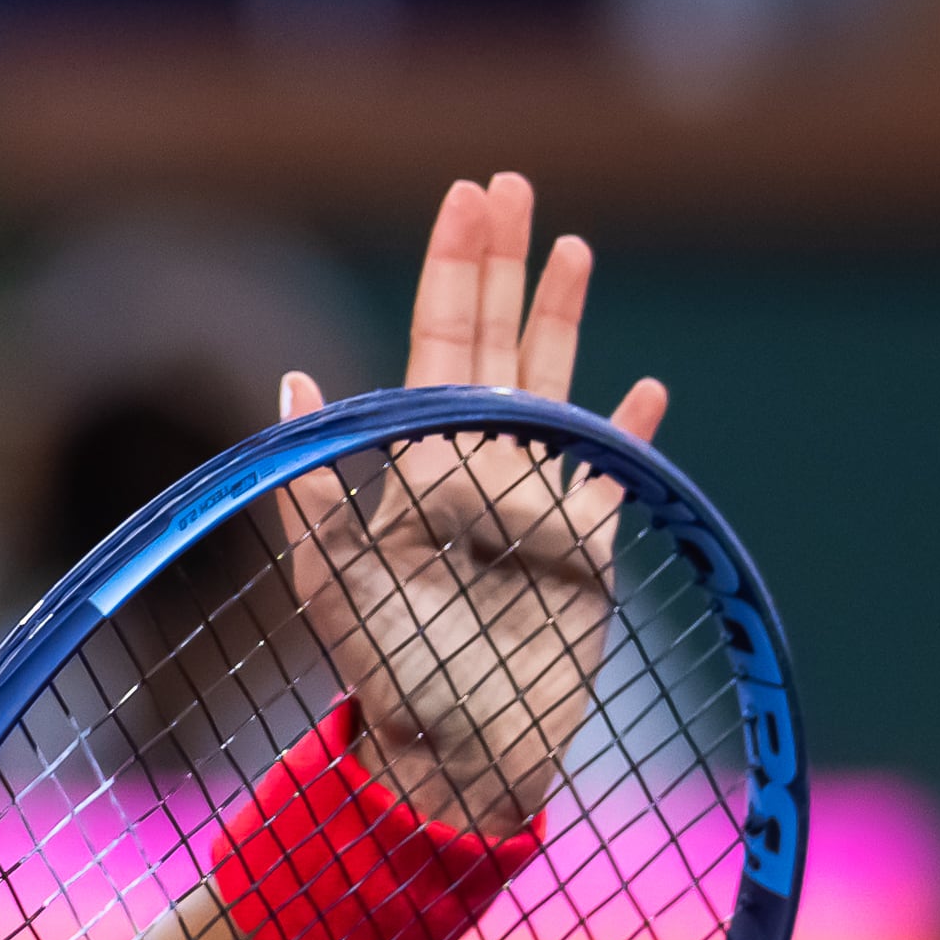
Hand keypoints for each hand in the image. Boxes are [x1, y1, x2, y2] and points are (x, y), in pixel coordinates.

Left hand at [274, 173, 665, 838]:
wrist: (457, 755)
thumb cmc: (389, 677)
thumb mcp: (335, 584)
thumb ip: (315, 489)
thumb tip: (293, 381)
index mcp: (420, 465)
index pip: (440, 344)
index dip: (455, 269)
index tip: (466, 196)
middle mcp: (477, 469)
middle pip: (495, 342)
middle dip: (501, 263)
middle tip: (508, 183)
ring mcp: (536, 502)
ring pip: (555, 385)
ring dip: (562, 318)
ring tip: (574, 243)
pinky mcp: (586, 548)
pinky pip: (613, 471)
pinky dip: (629, 428)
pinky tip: (646, 384)